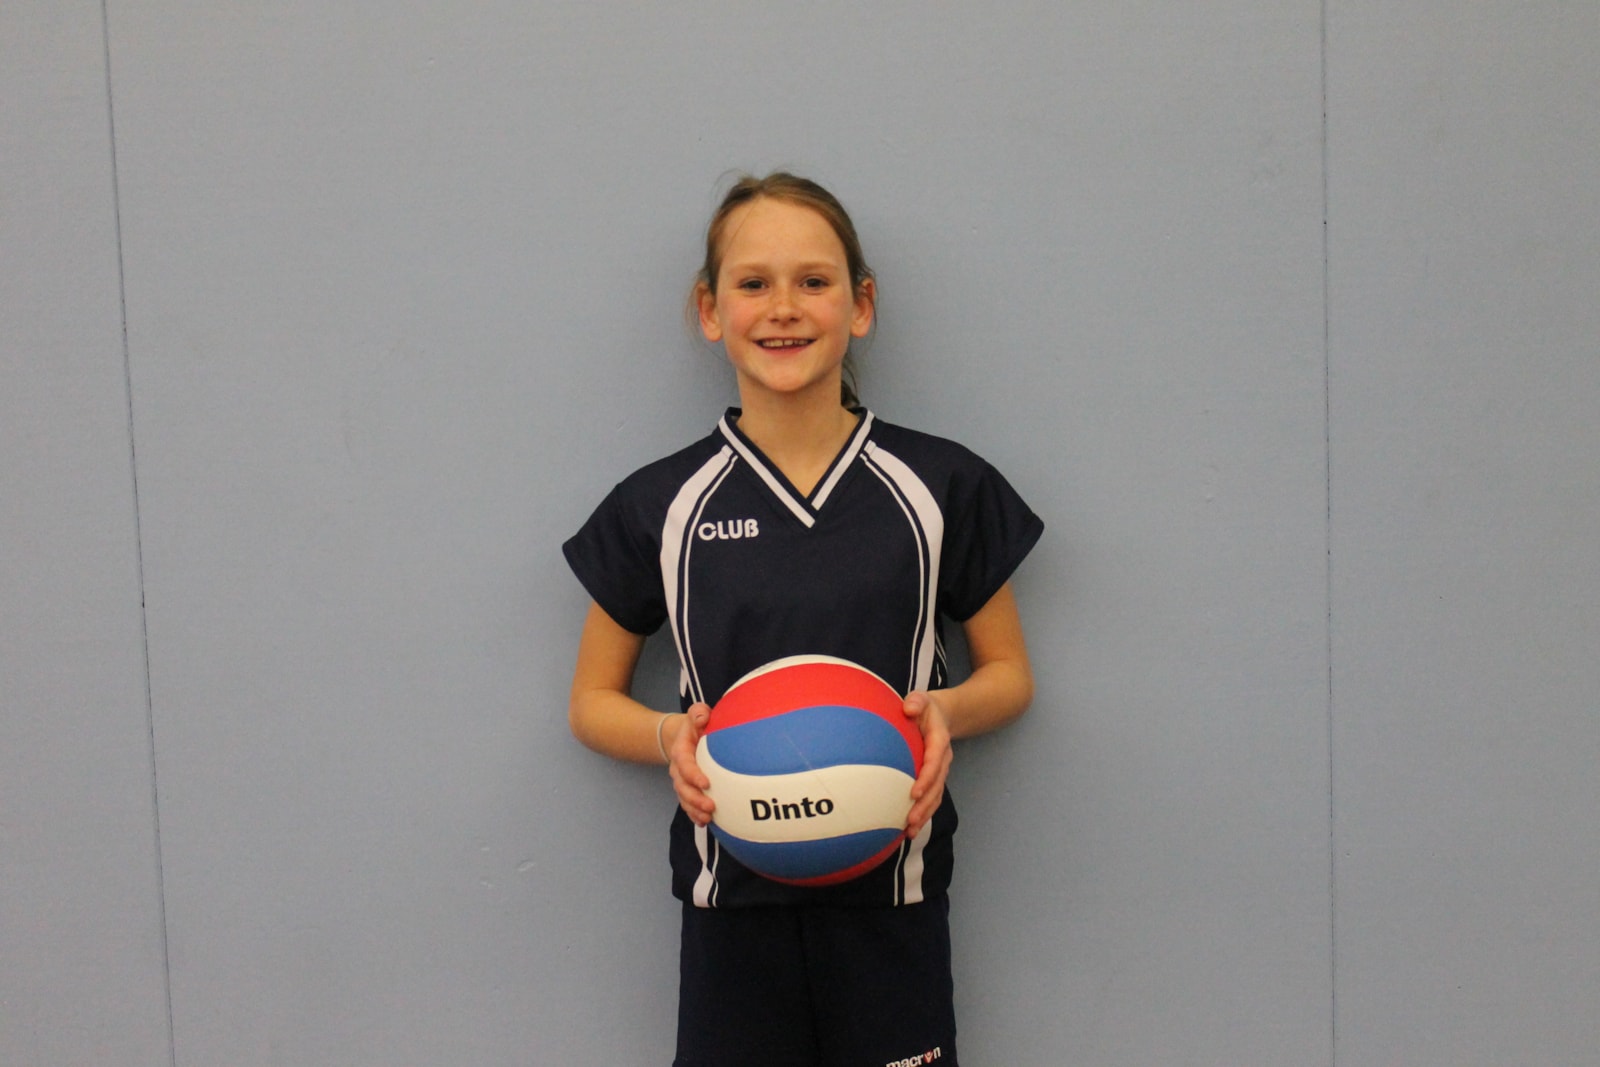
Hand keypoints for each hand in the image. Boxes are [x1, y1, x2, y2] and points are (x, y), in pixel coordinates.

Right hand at [666, 703, 714, 825]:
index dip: (693, 775)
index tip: (706, 783)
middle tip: (711, 807)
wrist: (683, 736)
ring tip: (708, 818)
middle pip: (682, 787)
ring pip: (684, 799)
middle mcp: (678, 769)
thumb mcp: (696, 714)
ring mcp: (681, 781)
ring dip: (694, 810)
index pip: (685, 764)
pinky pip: (687, 805)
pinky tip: (704, 823)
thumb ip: (698, 713)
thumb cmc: (696, 725)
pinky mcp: (687, 789)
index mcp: (681, 751)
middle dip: (695, 799)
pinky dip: (694, 815)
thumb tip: (703, 717)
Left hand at [902, 691, 952, 839]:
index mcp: (938, 740)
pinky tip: (909, 828)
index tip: (914, 793)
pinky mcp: (935, 777)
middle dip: (925, 805)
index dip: (926, 777)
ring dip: (925, 814)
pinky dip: (923, 813)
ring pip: (936, 795)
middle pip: (937, 785)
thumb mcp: (921, 699)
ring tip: (910, 831)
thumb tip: (909, 708)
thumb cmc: (924, 707)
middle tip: (910, 821)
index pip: (934, 761)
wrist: (941, 715)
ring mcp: (940, 769)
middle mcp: (942, 758)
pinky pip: (932, 797)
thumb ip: (916, 701)